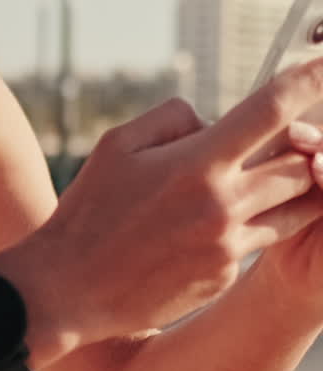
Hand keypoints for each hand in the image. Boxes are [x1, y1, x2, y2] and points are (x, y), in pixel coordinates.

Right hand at [26, 59, 322, 343]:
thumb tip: (213, 120)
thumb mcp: (118, 144)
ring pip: (297, 208)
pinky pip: (258, 240)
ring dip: (295, 188)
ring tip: (270, 178)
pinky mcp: (225, 275)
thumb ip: (174, 117)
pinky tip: (207, 227)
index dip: (308, 82)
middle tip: (291, 138)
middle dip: (304, 148)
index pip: (271, 110)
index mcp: (197, 164)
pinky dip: (248, 224)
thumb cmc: (89, 210)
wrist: (70, 288)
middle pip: (301, 165)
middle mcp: (223, 204)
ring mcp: (229, 245)